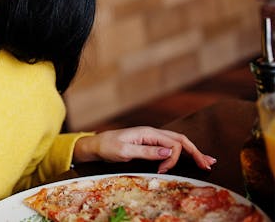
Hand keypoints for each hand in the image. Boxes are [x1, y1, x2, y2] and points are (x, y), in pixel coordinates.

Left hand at [73, 126, 216, 173]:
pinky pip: (170, 146)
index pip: (173, 143)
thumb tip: (169, 152)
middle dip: (196, 152)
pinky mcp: (150, 144)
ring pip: (178, 142)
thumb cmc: (108, 146)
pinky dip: (183, 152)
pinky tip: (191, 157)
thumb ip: (147, 151)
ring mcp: (152, 138)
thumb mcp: (125, 150)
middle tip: (208, 165)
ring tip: (207, 161)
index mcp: (148, 133)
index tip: (163, 171)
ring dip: (192, 151)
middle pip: (181, 140)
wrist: (96, 145)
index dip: (173, 159)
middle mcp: (153, 133)